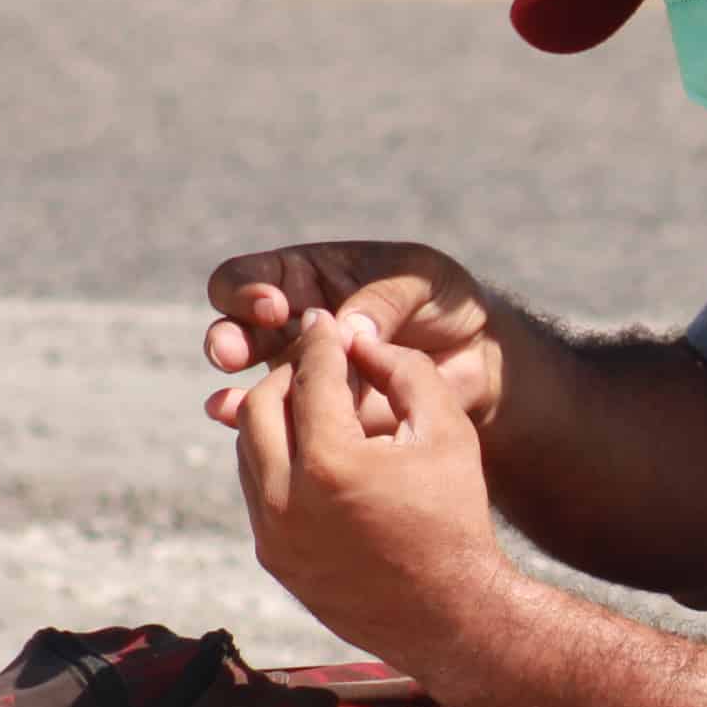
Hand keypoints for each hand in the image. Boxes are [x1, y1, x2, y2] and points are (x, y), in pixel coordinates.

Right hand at [203, 241, 508, 433]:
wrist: (478, 358)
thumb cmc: (445, 301)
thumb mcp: (420, 281)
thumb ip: (382, 298)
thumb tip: (346, 329)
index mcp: (306, 278)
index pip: (252, 278)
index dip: (248, 291)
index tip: (276, 307)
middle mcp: (292, 326)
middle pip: (235, 331)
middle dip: (228, 341)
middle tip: (231, 353)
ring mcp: (302, 374)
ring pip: (252, 382)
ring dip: (240, 393)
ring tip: (234, 404)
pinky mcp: (322, 417)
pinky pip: (281, 425)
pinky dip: (257, 428)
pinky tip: (239, 427)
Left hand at [234, 316, 507, 664]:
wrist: (450, 615)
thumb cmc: (456, 518)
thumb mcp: (447, 431)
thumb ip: (404, 371)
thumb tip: (360, 340)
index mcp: (331, 463)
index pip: (309, 377)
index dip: (320, 342)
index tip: (328, 323)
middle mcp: (288, 500)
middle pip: (259, 406)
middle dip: (287, 374)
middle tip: (316, 360)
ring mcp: (273, 535)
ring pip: (248, 450)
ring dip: (275, 416)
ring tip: (313, 403)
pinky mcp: (273, 558)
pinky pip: (258, 490)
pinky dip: (276, 460)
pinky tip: (311, 450)